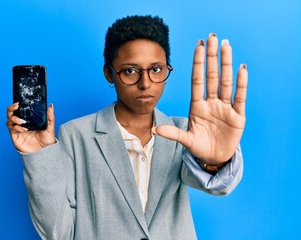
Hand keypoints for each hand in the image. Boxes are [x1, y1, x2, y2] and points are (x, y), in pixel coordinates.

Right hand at [6, 102, 55, 152]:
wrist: (44, 153)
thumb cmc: (47, 140)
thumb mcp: (50, 128)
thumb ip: (50, 117)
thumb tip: (50, 105)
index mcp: (28, 120)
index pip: (19, 110)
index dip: (16, 105)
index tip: (19, 101)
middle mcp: (21, 124)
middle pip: (10, 113)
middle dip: (11, 108)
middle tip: (17, 106)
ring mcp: (17, 130)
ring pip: (9, 120)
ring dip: (14, 118)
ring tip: (22, 121)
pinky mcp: (15, 137)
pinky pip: (12, 130)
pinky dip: (16, 127)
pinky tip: (24, 129)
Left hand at [153, 34, 247, 163]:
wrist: (215, 158)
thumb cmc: (199, 146)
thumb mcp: (186, 140)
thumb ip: (173, 134)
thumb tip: (154, 131)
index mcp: (197, 106)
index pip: (197, 80)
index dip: (198, 64)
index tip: (198, 46)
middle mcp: (211, 103)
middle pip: (212, 76)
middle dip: (212, 57)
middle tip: (213, 37)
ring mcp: (225, 108)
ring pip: (226, 82)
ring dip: (226, 64)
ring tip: (226, 46)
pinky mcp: (238, 116)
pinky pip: (239, 97)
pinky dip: (241, 84)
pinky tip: (241, 69)